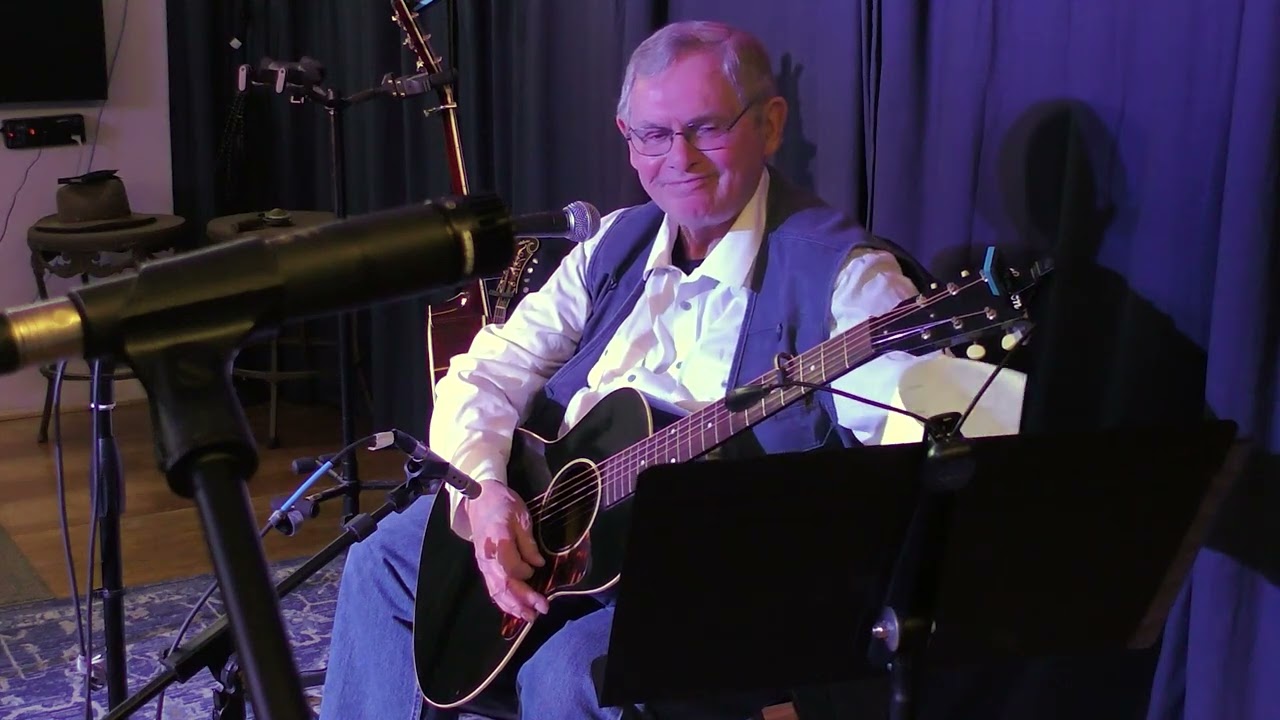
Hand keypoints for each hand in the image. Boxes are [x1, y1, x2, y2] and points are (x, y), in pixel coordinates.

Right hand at [466, 481, 548, 620]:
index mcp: (498, 541)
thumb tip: (538, 564)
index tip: (538, 569)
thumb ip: (528, 543)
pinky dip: (503, 602)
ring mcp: (483, 564)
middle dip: (523, 600)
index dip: (526, 573)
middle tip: (542, 610)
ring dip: (513, 606)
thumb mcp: (521, 517)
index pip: (511, 567)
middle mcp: (487, 557)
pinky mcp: (483, 567)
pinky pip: (492, 588)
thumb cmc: (503, 504)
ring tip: (530, 617)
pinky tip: (515, 609)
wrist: (479, 499)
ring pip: (496, 591)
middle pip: (504, 585)